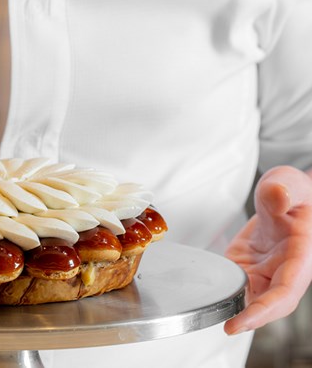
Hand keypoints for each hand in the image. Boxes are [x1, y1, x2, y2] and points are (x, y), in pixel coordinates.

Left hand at [224, 165, 311, 334]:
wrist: (284, 196)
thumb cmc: (292, 192)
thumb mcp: (288, 181)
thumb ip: (283, 188)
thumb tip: (278, 196)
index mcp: (301, 254)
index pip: (286, 290)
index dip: (265, 310)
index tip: (243, 321)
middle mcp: (285, 269)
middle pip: (271, 304)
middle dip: (251, 318)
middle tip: (228, 326)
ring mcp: (267, 272)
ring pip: (253, 299)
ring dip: (235, 308)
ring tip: (212, 311)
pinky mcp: (248, 269)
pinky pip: (236, 286)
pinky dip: (223, 292)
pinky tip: (207, 295)